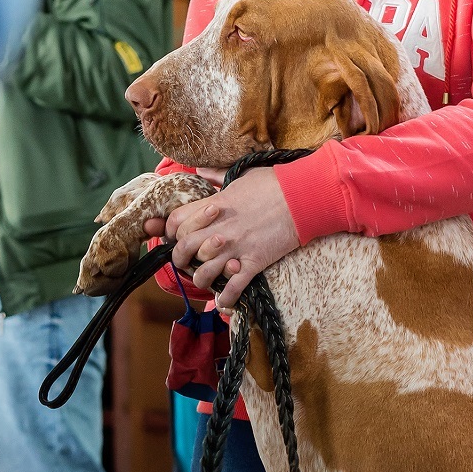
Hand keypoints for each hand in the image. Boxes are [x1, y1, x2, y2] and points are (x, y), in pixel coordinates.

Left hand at [143, 169, 298, 308]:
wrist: (302, 197)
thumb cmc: (274, 183)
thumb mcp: (241, 175)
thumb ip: (218, 176)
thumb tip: (201, 170)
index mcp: (214, 206)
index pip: (176, 221)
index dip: (170, 231)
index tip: (176, 236)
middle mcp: (219, 229)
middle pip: (182, 250)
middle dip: (181, 259)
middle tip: (189, 261)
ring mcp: (235, 248)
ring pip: (202, 274)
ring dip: (202, 279)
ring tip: (209, 278)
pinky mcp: (253, 263)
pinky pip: (232, 289)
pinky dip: (226, 299)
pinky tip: (225, 301)